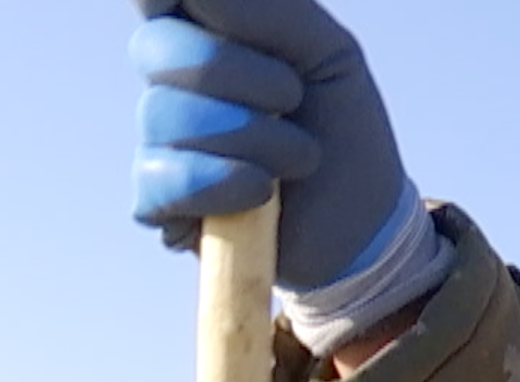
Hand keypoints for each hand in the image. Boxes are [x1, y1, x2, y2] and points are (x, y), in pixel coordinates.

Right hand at [130, 0, 414, 293]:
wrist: (363, 221)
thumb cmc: (341, 127)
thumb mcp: (326, 53)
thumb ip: (270, 11)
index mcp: (205, 32)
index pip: (156, 0)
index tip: (174, 4)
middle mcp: (171, 82)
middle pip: (156, 49)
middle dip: (231, 71)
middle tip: (292, 98)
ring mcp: (160, 143)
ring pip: (165, 116)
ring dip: (252, 137)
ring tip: (299, 158)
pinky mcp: (160, 205)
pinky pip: (160, 181)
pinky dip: (221, 184)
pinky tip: (259, 193)